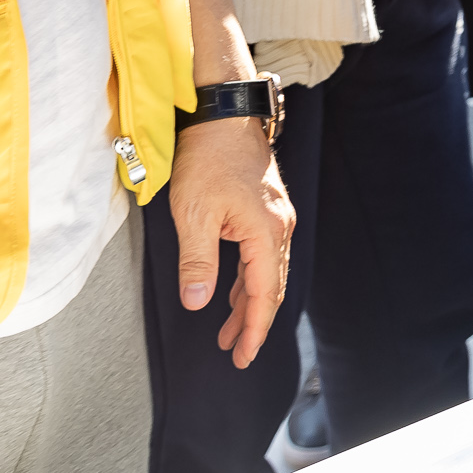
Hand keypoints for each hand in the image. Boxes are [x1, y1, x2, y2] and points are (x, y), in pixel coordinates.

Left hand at [170, 117, 294, 369]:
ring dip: (248, 303)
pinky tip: (231, 291)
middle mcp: (279, 227)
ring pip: (267, 272)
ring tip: (227, 332)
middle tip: (235, 353)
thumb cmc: (208, 159)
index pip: (264, 293)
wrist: (224, 115)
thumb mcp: (193, 214)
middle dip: (253, 322)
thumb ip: (197, 262)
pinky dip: (248, 279)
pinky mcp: (267, 209)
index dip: (253, 329)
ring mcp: (276, 216)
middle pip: (271, 287)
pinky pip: (263, 255)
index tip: (241, 357)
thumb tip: (198, 304)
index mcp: (266, 232)